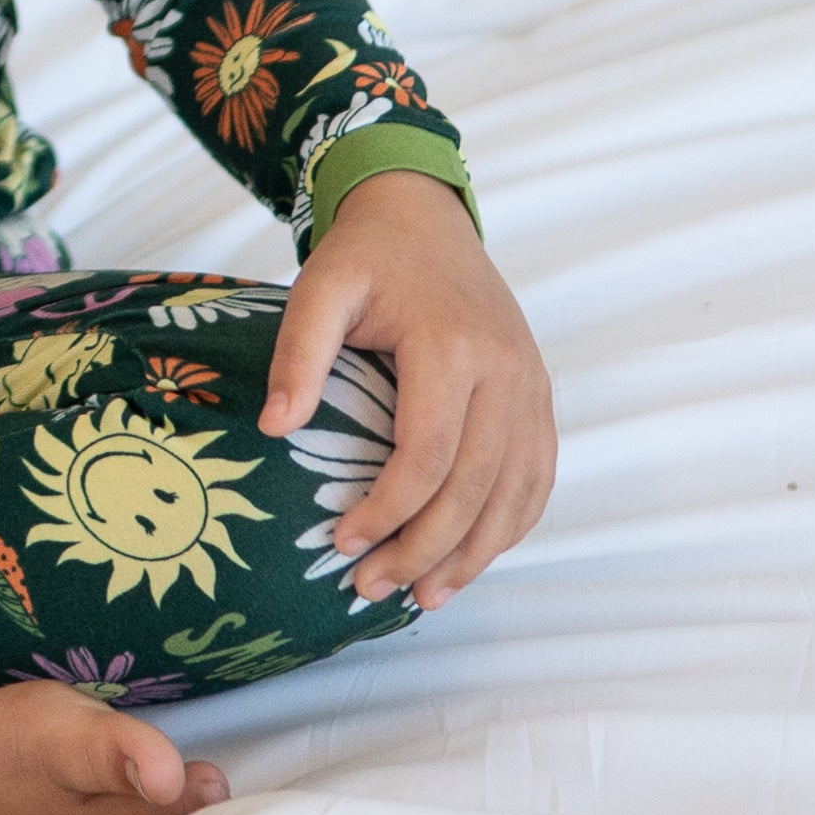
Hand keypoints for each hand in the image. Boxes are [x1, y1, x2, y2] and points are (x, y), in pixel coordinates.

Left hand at [261, 171, 553, 614]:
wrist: (425, 218)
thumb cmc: (368, 256)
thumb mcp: (319, 285)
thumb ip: (297, 353)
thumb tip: (276, 429)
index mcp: (452, 346)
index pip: (428, 456)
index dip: (386, 510)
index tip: (341, 543)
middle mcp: (506, 371)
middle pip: (474, 487)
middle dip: (424, 550)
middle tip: (371, 587)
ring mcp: (532, 387)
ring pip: (515, 493)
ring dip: (473, 555)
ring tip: (423, 596)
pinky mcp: (539, 398)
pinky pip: (537, 478)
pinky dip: (509, 526)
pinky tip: (472, 558)